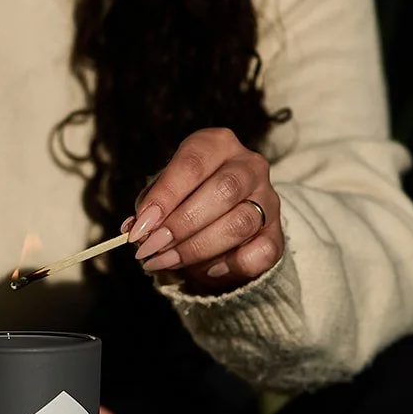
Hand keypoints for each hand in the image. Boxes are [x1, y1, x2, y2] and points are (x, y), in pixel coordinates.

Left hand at [123, 127, 282, 293]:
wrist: (224, 217)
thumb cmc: (187, 197)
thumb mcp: (165, 193)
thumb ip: (151, 206)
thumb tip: (135, 229)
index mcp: (217, 144)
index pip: (193, 163)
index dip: (166, 195)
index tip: (141, 225)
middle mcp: (249, 165)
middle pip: (222, 191)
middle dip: (181, 224)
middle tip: (151, 247)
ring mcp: (268, 199)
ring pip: (240, 223)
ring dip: (198, 248)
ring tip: (166, 261)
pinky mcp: (277, 234)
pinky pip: (261, 252)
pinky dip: (233, 265)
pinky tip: (209, 269)